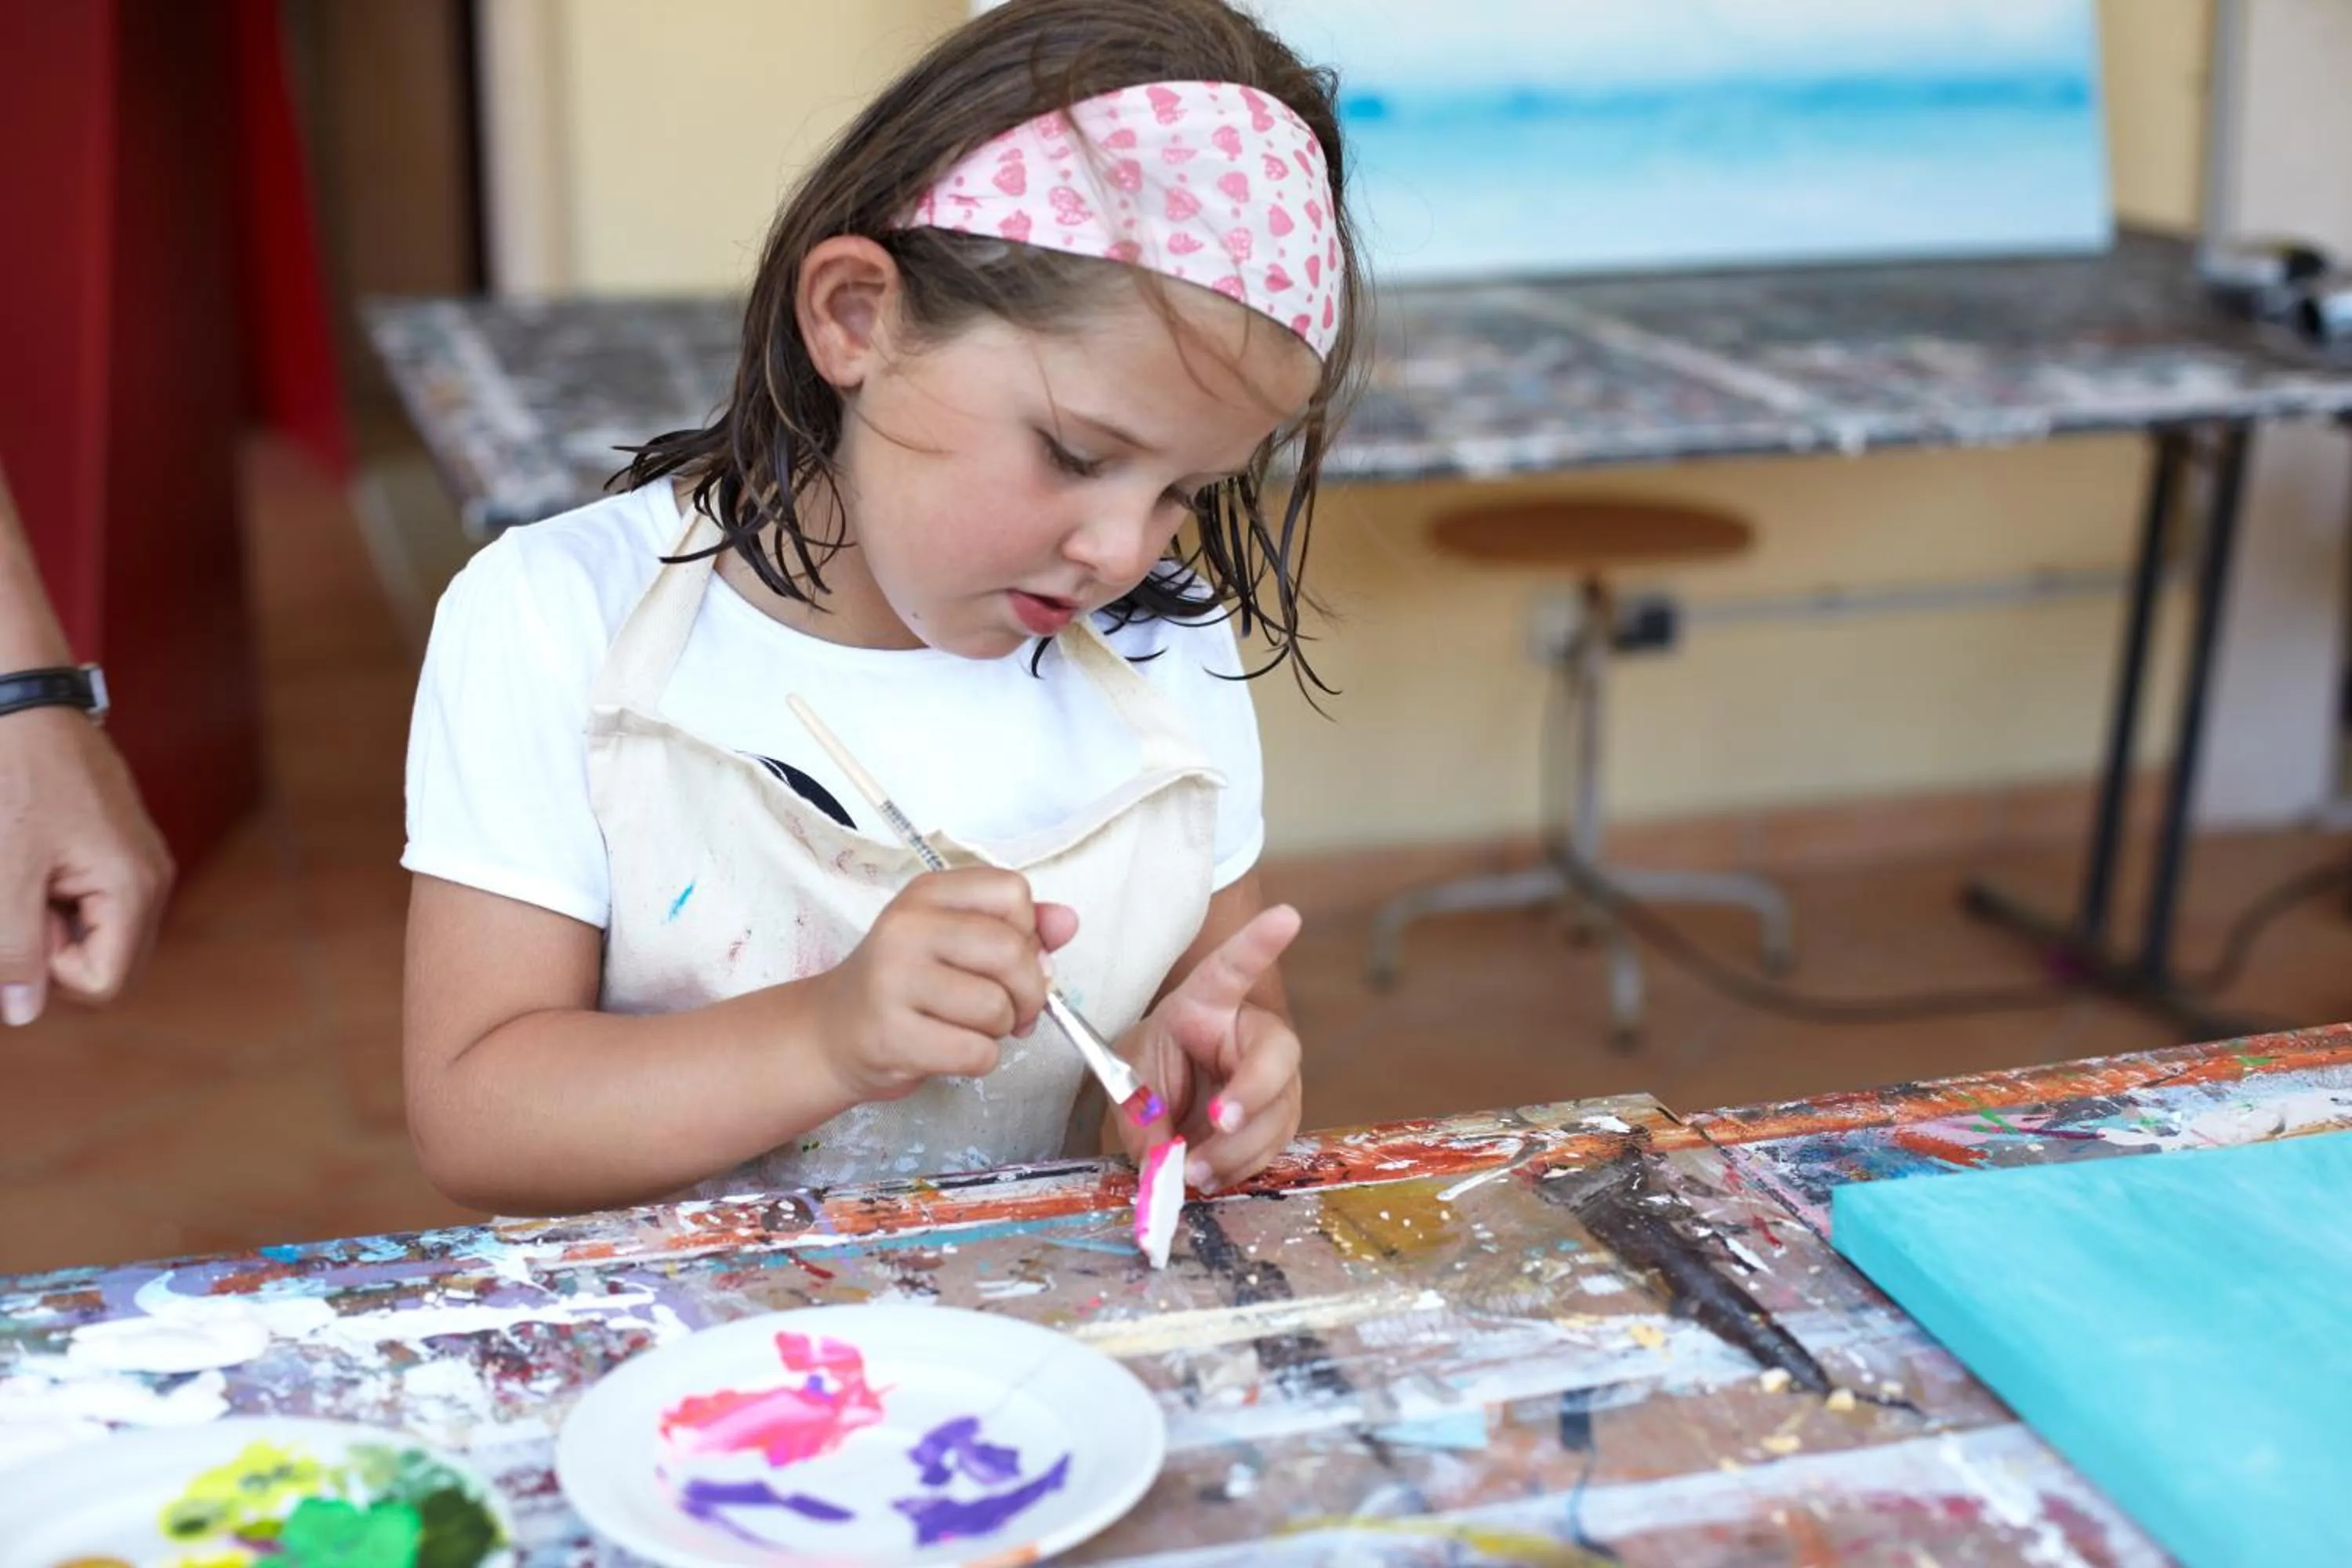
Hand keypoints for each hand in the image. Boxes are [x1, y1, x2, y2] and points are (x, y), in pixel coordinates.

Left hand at [0, 707, 173, 1024]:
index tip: (17, 914)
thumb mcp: (7, 870)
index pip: (100, 983)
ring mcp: (138, 861)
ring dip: (45, 917)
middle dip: (49, 948)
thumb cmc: (16, 775)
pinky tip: (31, 853)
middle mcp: (150, 879)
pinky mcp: (116, 845)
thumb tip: (22, 1013)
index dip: (45, 969)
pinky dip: (50, 892)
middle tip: (18, 893)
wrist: (23, 700)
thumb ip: (14, 946)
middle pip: (104, 963)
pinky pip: (89, 899)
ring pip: (92, 932)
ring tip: (22, 867)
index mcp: (135, 888)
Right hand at [808, 867, 1077, 1103]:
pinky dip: (979, 1060)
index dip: (1029, 933)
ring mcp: (893, 980)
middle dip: (1029, 991)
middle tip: (1013, 1009)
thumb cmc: (907, 984)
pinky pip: (976, 1052)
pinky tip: (950, 1050)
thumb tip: (1068, 921)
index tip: (1010, 959)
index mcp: (928, 893)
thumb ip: (1018, 929)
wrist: (834, 1032)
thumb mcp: (956, 939)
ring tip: (969, 1027)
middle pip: (1012, 950)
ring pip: (996, 1007)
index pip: (1012, 892)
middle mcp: (906, 927)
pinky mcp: (891, 1034)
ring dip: (1000, 1029)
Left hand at [1117, 904, 1303, 1190]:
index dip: (1260, 943)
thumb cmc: (1154, 1064)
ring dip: (1235, 1150)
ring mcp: (1274, 1078)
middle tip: (1219, 1119)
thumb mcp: (1131, 1077)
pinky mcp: (1278, 1118)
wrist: (1168, 1094)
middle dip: (1252, 1091)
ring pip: (1276, 1114)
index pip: (1234, 968)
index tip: (1287, 915)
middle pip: (1276, 1054)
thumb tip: (1160, 1158)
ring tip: (1191, 1172)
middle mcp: (1252, 1034)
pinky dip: (1237, 1170)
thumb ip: (1141, 1111)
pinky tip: (1207, 1178)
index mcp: (1210, 1003)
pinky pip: (1270, 1148)